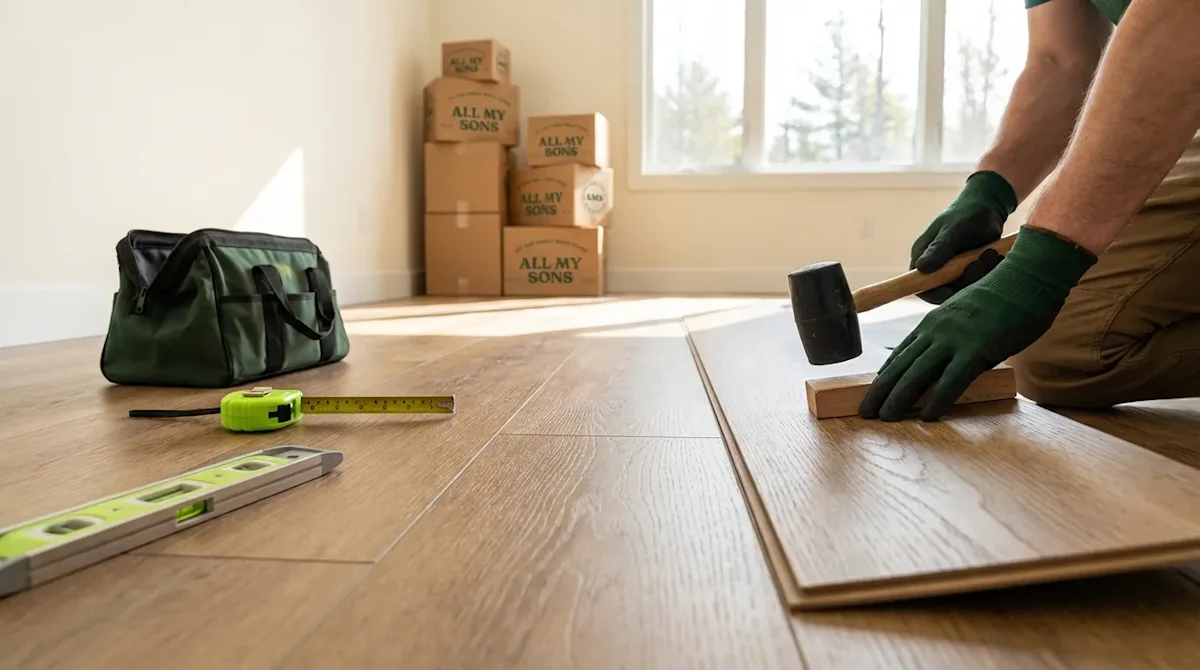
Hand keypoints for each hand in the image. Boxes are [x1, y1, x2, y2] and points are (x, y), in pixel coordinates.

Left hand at [859, 226, 1097, 421]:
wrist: (1026, 277)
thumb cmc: (1004, 298)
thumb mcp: (966, 315)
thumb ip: (952, 336)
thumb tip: (949, 361)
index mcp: (932, 323)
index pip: (900, 354)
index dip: (885, 376)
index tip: (874, 393)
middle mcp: (936, 331)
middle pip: (900, 365)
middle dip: (880, 392)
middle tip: (866, 412)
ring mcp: (954, 339)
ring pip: (917, 374)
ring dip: (898, 399)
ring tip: (885, 418)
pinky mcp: (977, 349)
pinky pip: (952, 380)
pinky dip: (938, 399)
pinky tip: (928, 416)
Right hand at [911, 171, 1017, 303]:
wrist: (989, 206)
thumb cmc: (966, 213)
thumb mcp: (952, 230)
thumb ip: (939, 249)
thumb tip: (922, 268)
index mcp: (923, 256)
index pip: (921, 285)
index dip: (934, 293)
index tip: (952, 291)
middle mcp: (936, 266)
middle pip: (945, 290)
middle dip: (965, 281)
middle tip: (980, 263)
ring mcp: (954, 269)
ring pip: (965, 288)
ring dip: (980, 275)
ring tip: (991, 254)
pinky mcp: (970, 269)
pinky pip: (978, 281)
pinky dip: (989, 273)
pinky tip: (996, 257)